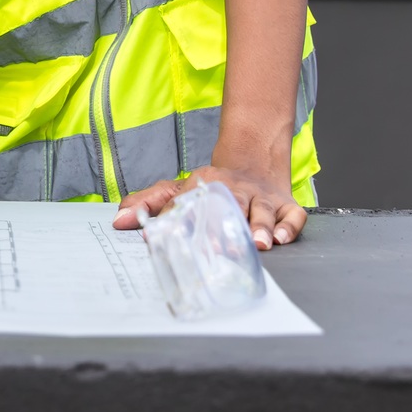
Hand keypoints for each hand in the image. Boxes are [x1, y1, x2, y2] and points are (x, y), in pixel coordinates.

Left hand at [113, 152, 303, 248]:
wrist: (253, 163)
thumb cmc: (212, 185)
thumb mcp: (178, 187)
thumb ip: (148, 202)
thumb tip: (118, 220)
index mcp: (206, 185)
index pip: (193, 201)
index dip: (185, 217)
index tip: (178, 236)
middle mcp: (235, 190)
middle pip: (232, 206)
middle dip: (228, 227)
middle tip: (223, 248)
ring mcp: (261, 198)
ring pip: (262, 210)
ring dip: (260, 226)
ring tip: (258, 243)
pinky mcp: (285, 205)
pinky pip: (292, 215)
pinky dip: (288, 226)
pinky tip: (281, 238)